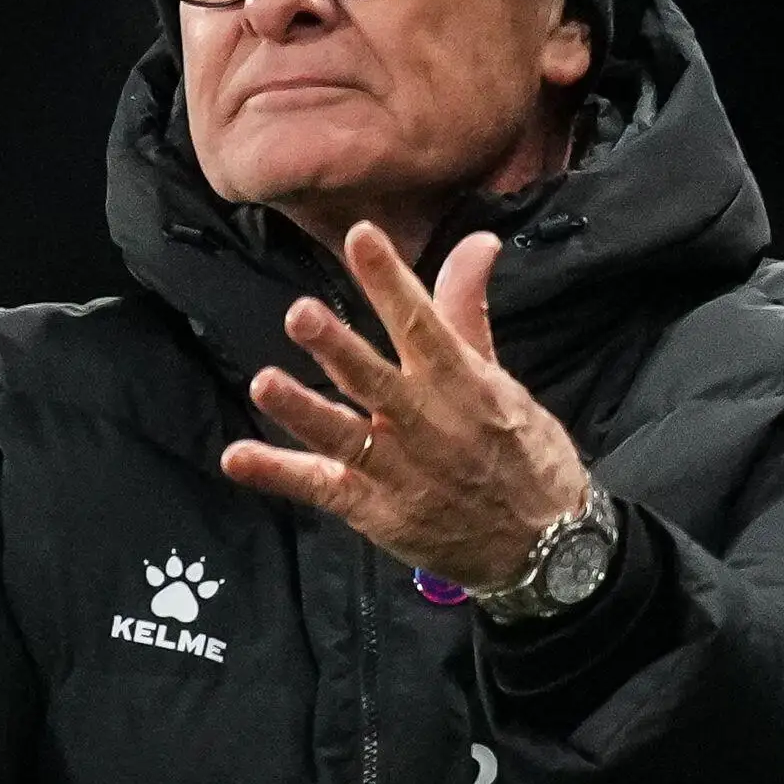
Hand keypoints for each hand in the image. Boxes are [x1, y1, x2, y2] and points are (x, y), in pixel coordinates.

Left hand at [219, 221, 591, 589]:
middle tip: (300, 314)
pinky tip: (236, 458)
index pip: (421, 322)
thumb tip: (477, 241)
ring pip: (342, 435)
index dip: (389, 280)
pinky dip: (278, 474)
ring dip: (301, 410)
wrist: (547, 547)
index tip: (361, 236)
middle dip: (337, 347)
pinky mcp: (375, 510)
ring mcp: (398, 470)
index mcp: (460, 383)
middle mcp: (425, 423)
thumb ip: (467, 310)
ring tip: (263, 383)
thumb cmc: (523, 454)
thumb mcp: (501, 379)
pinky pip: (319, 489)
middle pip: (374, 380)